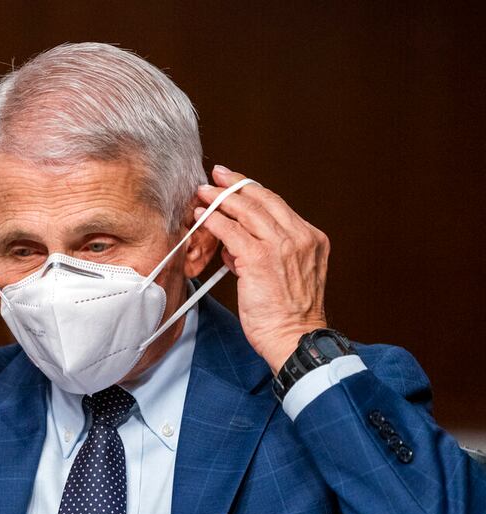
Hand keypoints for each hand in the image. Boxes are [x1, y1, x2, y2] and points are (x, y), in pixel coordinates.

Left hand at [196, 165, 328, 373]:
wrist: (294, 338)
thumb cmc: (289, 315)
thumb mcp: (287, 275)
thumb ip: (265, 254)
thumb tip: (234, 245)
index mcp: (311, 239)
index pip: (278, 205)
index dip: (253, 190)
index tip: (236, 181)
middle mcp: (299, 237)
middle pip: (263, 200)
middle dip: (236, 184)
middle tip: (217, 175)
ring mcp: (280, 246)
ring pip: (246, 211)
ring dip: (220, 198)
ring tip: (203, 192)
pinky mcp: (259, 258)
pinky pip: (230, 231)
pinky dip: (213, 220)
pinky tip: (201, 215)